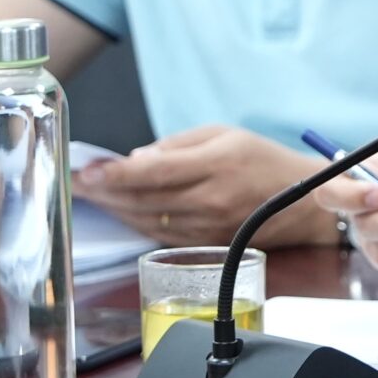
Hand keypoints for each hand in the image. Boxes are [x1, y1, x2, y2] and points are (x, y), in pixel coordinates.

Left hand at [75, 125, 328, 247]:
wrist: (302, 203)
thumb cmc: (264, 161)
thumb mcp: (225, 134)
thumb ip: (178, 144)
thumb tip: (136, 159)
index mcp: (216, 163)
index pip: (153, 171)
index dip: (114, 174)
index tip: (85, 172)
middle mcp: (210, 199)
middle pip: (142, 199)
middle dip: (103, 192)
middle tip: (74, 182)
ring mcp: (207, 226)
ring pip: (146, 219)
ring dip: (114, 208)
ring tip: (91, 195)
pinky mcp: (205, 244)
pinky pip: (160, 234)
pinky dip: (136, 222)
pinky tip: (121, 210)